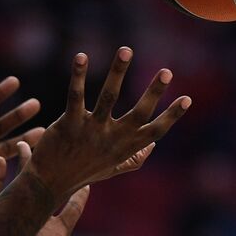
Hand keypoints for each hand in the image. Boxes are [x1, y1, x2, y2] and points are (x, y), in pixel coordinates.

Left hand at [28, 48, 189, 198]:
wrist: (48, 184)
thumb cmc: (82, 173)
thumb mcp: (112, 169)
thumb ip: (134, 158)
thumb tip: (153, 145)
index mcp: (124, 148)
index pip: (154, 132)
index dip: (172, 116)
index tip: (187, 99)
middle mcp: (112, 140)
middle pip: (138, 115)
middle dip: (154, 92)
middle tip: (167, 71)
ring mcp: (91, 132)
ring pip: (108, 99)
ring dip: (118, 73)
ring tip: (126, 50)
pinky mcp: (69, 125)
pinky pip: (76, 97)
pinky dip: (79, 76)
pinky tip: (82, 56)